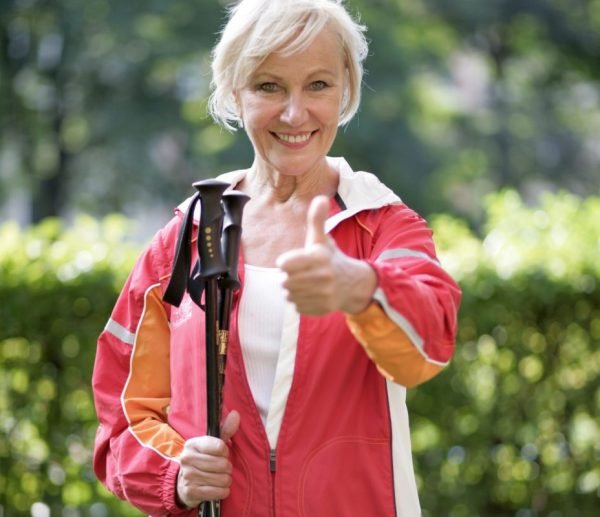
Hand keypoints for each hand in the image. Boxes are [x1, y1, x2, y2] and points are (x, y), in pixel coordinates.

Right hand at [176, 410, 240, 507]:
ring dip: (226, 480)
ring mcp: (188, 476)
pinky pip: (217, 492)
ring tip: (220, 478)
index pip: (220, 447)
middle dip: (227, 468)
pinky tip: (219, 488)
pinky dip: (222, 491)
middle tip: (222, 468)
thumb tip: (236, 414)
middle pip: (222, 464)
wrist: (184, 482)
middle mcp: (187, 458)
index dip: (225, 452)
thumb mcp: (212, 444)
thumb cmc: (203, 460)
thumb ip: (225, 429)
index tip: (222, 454)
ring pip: (221, 479)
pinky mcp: (191, 491)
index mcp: (193, 444)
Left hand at [276, 196, 376, 314]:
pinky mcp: (321, 309)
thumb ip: (317, 220)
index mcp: (319, 258)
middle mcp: (323, 277)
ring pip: (289, 295)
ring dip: (293, 290)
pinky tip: (311, 294)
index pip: (284, 264)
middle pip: (285, 281)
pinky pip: (297, 306)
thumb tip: (321, 198)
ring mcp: (322, 295)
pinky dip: (300, 301)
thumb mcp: (322, 240)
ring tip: (306, 283)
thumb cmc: (331, 258)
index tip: (293, 261)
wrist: (352, 284)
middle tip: (301, 273)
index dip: (286, 262)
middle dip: (289, 277)